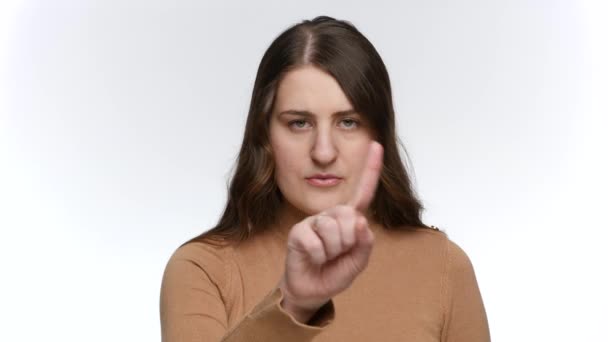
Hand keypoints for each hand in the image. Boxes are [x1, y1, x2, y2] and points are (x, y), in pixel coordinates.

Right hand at [278, 141, 383, 322]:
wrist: (311, 290)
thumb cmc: (334, 272)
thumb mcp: (358, 262)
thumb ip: (364, 243)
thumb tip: (359, 220)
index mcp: (349, 219)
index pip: (363, 192)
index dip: (371, 169)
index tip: (376, 145)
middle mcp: (331, 215)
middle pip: (350, 216)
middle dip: (348, 241)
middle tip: (338, 253)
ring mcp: (314, 221)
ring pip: (334, 230)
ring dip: (333, 251)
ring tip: (325, 256)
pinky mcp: (298, 232)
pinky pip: (317, 243)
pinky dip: (319, 257)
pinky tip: (312, 258)